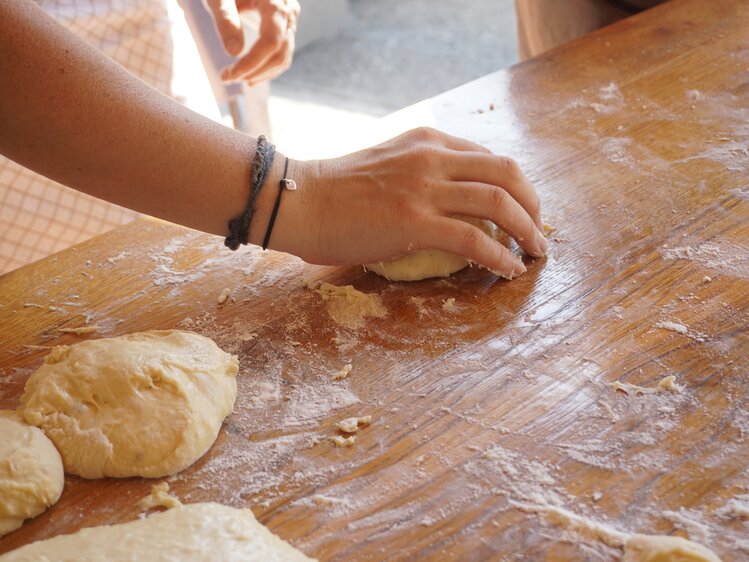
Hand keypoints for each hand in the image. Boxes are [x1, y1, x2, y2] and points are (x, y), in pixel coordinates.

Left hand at [204, 0, 299, 84]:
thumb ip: (225, 20)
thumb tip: (233, 53)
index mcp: (275, 3)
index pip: (270, 43)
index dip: (251, 63)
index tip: (228, 74)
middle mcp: (288, 11)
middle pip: (281, 52)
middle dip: (256, 70)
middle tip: (229, 78)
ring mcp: (290, 17)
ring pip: (285, 54)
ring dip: (264, 72)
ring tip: (240, 80)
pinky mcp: (285, 22)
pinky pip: (283, 49)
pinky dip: (269, 65)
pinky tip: (252, 73)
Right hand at [264, 128, 546, 278]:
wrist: (296, 200)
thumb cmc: (333, 190)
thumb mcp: (387, 164)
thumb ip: (419, 171)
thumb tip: (445, 199)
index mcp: (428, 141)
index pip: (488, 157)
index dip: (514, 185)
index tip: (521, 208)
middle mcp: (433, 157)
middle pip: (508, 172)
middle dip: (533, 203)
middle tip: (538, 229)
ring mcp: (425, 188)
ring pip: (500, 203)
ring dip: (528, 230)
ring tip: (536, 252)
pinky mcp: (415, 221)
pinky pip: (476, 240)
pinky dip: (501, 256)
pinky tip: (510, 270)